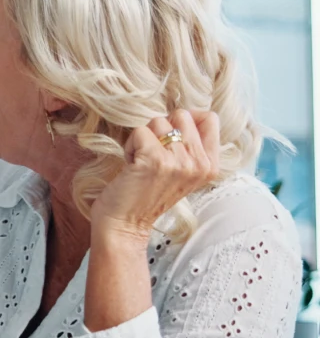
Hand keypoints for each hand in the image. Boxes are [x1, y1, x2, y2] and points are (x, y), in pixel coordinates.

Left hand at [90, 109, 220, 243]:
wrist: (125, 224)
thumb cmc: (147, 194)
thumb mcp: (181, 171)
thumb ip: (190, 146)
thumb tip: (186, 113)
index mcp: (211, 166)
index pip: (211, 118)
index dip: (185, 119)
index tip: (170, 136)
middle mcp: (199, 164)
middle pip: (182, 114)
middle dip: (161, 129)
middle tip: (153, 154)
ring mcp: (179, 162)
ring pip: (158, 121)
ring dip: (143, 139)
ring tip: (142, 163)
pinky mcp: (155, 160)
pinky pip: (139, 131)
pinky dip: (130, 146)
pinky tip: (132, 166)